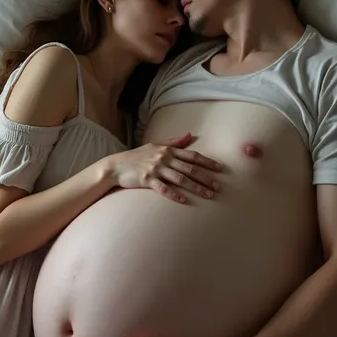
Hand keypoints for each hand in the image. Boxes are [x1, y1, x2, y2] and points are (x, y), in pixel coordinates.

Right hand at [108, 133, 223, 202]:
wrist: (116, 165)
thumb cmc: (137, 156)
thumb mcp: (155, 145)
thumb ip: (174, 142)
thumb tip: (190, 135)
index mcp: (168, 150)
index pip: (192, 156)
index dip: (207, 162)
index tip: (220, 169)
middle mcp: (164, 158)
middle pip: (190, 169)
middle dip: (206, 178)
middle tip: (218, 186)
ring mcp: (155, 169)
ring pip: (180, 179)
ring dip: (196, 187)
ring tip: (208, 195)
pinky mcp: (147, 180)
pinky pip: (163, 188)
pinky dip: (174, 194)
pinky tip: (184, 200)